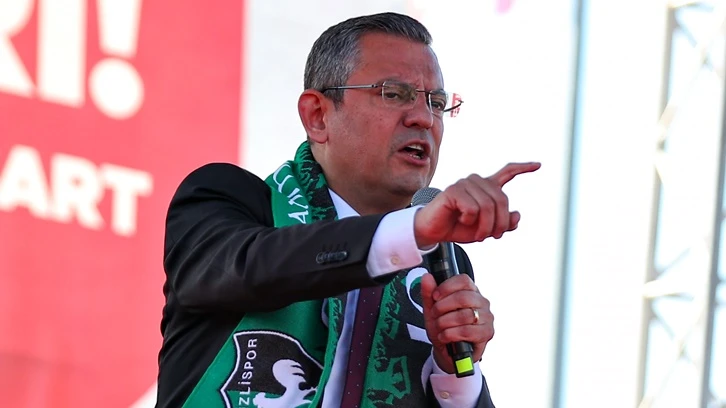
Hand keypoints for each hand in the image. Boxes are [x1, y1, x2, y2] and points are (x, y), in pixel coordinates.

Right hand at [414, 162, 540, 247]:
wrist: (434, 232)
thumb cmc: (459, 227)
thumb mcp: (486, 229)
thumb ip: (504, 223)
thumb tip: (517, 215)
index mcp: (486, 187)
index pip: (507, 172)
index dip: (523, 168)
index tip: (539, 165)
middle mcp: (477, 181)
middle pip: (502, 199)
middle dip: (501, 223)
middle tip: (494, 236)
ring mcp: (465, 184)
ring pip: (488, 205)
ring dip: (486, 226)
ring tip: (478, 234)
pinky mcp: (453, 190)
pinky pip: (472, 208)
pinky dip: (470, 221)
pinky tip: (462, 220)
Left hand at [420, 273, 492, 373]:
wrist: (448, 351)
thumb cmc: (443, 327)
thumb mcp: (432, 310)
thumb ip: (428, 293)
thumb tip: (427, 276)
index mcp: (470, 291)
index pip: (463, 280)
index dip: (447, 287)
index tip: (435, 296)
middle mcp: (481, 302)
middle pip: (463, 297)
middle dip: (443, 307)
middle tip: (434, 314)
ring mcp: (487, 317)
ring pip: (464, 315)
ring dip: (445, 322)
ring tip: (439, 327)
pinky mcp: (487, 333)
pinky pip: (467, 331)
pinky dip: (450, 334)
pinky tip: (444, 336)